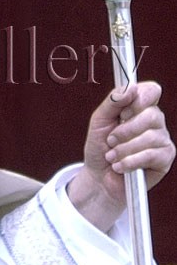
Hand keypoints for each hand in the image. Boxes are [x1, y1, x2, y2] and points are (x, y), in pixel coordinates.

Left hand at [67, 81, 174, 231]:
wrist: (99, 177)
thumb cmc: (100, 146)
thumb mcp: (99, 120)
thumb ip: (113, 101)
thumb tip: (131, 87)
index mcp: (140, 106)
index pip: (152, 90)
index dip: (140, 99)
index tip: (123, 113)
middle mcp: (155, 120)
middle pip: (152, 114)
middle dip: (125, 130)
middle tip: (111, 140)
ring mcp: (162, 139)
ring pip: (150, 137)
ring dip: (124, 149)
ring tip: (112, 156)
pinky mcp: (165, 158)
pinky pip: (152, 155)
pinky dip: (131, 161)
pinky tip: (120, 166)